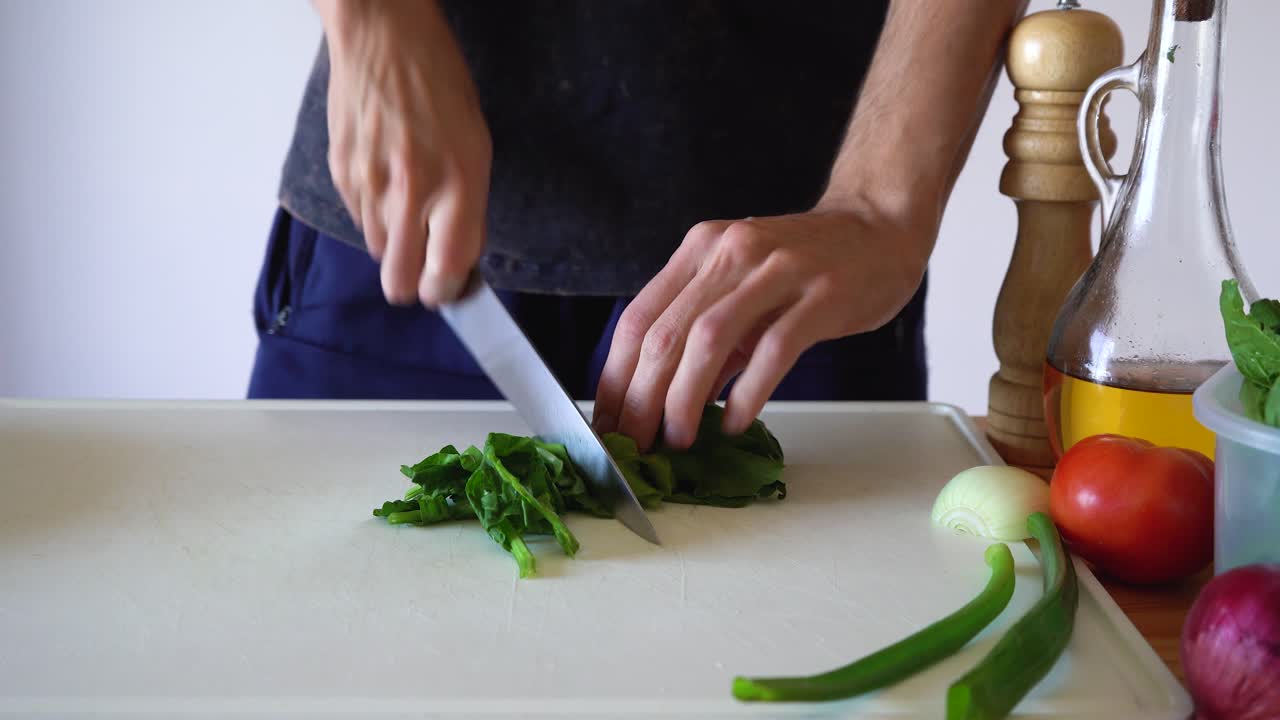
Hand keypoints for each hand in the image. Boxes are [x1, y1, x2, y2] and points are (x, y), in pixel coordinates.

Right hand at [317, 0, 490, 305]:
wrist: (382, 35)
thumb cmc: (438, 85)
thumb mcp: (476, 145)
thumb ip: (469, 207)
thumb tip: (460, 257)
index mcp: (457, 185)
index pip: (445, 272)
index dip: (445, 291)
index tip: (447, 287)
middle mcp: (412, 191)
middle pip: (398, 282)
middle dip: (413, 283)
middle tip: (425, 264)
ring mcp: (370, 184)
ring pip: (377, 252)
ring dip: (394, 242)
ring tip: (408, 205)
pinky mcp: (341, 174)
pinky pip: (359, 218)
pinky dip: (375, 212)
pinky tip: (387, 177)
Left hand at [593, 207, 932, 450]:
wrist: (879, 228)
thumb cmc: (808, 266)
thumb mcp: (743, 289)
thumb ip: (707, 338)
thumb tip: (665, 401)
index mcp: (701, 250)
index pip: (637, 318)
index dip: (615, 377)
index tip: (608, 423)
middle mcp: (730, 252)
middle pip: (665, 333)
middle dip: (641, 399)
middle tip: (636, 444)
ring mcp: (777, 271)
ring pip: (708, 340)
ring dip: (684, 399)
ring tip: (679, 440)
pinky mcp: (820, 295)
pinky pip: (772, 350)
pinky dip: (747, 392)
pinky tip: (734, 422)